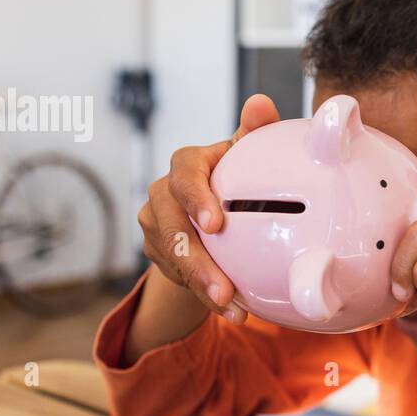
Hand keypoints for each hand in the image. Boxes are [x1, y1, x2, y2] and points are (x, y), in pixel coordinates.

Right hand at [137, 94, 278, 322]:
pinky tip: (233, 312)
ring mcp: (155, 224)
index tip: (215, 224)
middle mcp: (163, 192)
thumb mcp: (247, 154)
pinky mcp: (157, 251)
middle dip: (196, 260)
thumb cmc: (236, 175)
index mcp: (188, 165)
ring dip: (201, 285)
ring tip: (230, 306)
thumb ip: (255, 131)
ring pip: (173, 257)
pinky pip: (178, 277)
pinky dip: (204, 297)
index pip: (185, 175)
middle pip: (171, 226)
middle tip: (223, 287)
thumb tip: (261, 103)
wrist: (216, 213)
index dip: (196, 198)